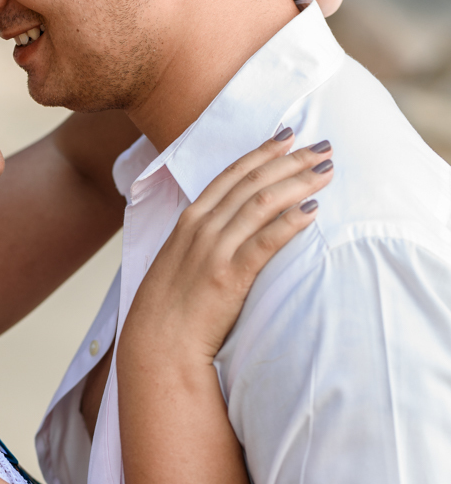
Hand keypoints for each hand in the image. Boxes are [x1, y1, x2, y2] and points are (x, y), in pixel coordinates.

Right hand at [120, 131, 333, 370]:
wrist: (158, 347)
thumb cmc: (169, 310)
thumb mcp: (179, 263)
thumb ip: (201, 241)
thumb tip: (229, 229)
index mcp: (189, 221)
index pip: (232, 174)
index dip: (263, 152)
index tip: (289, 137)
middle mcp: (201, 229)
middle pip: (253, 182)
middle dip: (291, 160)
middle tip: (324, 147)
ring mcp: (213, 251)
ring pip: (262, 203)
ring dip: (298, 184)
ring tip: (326, 173)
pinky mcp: (228, 277)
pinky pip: (265, 241)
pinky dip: (290, 223)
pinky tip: (312, 212)